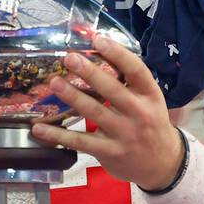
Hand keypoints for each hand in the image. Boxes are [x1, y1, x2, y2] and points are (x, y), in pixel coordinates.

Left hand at [30, 33, 185, 188]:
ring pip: (95, 113)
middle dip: (90, 72)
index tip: (97, 39)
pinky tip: (39, 128)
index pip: (136, 70)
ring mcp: (124, 134)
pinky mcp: (109, 152)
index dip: (117, 53)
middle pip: (113, 90)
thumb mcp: (149, 101)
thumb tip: (96, 56)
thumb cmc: (151, 124)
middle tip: (69, 58)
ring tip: (54, 83)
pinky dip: (58, 135)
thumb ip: (129, 83)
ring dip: (73, 97)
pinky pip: (81, 141)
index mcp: (150, 95)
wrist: (163, 164)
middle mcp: (139, 113)